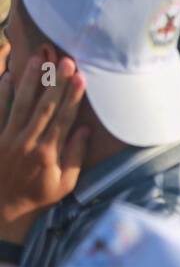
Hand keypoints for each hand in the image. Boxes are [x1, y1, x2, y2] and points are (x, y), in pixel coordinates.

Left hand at [0, 56, 88, 225]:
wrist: (1, 207)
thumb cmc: (37, 196)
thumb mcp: (64, 184)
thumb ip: (74, 156)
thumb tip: (83, 130)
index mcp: (47, 154)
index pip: (63, 119)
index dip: (72, 97)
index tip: (81, 78)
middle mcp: (26, 142)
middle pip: (44, 107)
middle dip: (55, 82)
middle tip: (65, 60)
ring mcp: (7, 138)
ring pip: (20, 104)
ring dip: (30, 81)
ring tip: (38, 59)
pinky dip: (1, 94)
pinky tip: (7, 76)